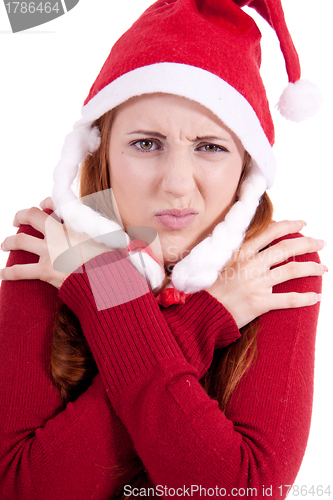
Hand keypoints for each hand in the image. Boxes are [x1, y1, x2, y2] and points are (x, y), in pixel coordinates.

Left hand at [0, 203, 109, 288]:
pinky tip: (1, 273)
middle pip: (33, 216)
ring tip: (5, 244)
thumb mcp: (113, 240)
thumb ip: (110, 234)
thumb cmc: (112, 262)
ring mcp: (50, 252)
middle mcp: (59, 234)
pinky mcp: (45, 271)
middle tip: (16, 220)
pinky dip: (9, 272)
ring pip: (21, 241)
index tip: (43, 204)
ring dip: (9, 241)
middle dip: (21, 216)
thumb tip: (127, 235)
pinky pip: (20, 271)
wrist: (105, 281)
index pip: (56, 204)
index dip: (46, 202)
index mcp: (75, 224)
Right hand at [205, 220, 326, 328]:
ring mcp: (255, 283)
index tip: (302, 223)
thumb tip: (256, 243)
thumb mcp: (220, 262)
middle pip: (286, 248)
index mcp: (240, 252)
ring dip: (312, 268)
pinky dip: (305, 298)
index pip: (270, 232)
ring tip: (323, 268)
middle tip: (321, 243)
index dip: (289, 225)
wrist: (201, 312)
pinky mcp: (259, 303)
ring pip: (292, 271)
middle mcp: (250, 264)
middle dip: (308, 243)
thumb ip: (238, 253)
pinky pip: (288, 299)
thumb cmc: (209, 288)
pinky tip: (317, 297)